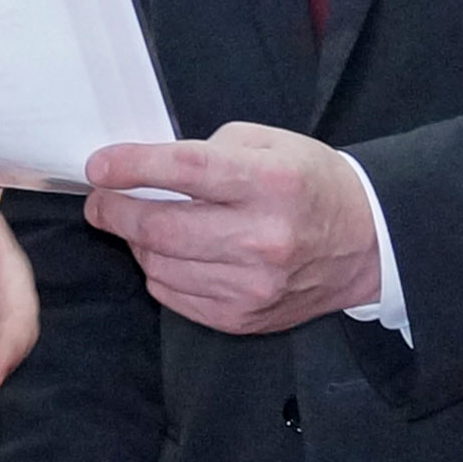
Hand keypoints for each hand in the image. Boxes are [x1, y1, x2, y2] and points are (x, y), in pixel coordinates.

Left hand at [83, 122, 379, 333]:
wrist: (364, 243)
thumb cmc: (309, 184)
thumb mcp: (269, 143)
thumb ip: (207, 152)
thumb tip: (145, 171)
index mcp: (272, 183)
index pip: (186, 172)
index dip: (132, 167)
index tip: (98, 167)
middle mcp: (264, 238)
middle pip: (163, 228)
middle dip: (115, 212)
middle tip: (100, 201)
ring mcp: (253, 286)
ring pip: (162, 266)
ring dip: (137, 243)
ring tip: (139, 224)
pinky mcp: (244, 318)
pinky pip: (175, 296)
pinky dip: (159, 272)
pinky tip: (168, 254)